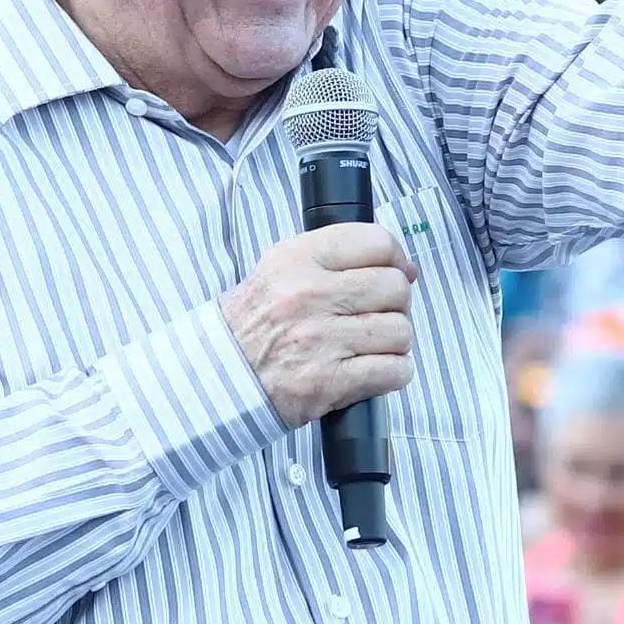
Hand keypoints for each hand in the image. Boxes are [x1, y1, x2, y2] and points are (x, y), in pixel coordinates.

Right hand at [223, 225, 414, 429]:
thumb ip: (336, 262)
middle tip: (378, 315)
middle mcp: (309, 294)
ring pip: (400, 331)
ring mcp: (320, 339)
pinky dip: (393, 373)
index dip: (396, 259)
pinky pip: (395, 370)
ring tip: (369, 346)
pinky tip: (371, 370)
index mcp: (296, 260)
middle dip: (396, 304)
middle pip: (395, 287)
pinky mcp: (330, 381)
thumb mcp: (279, 272)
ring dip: (394, 342)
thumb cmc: (253, 326)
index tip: (395, 273)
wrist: (216, 377)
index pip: (376, 242)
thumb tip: (407, 268)